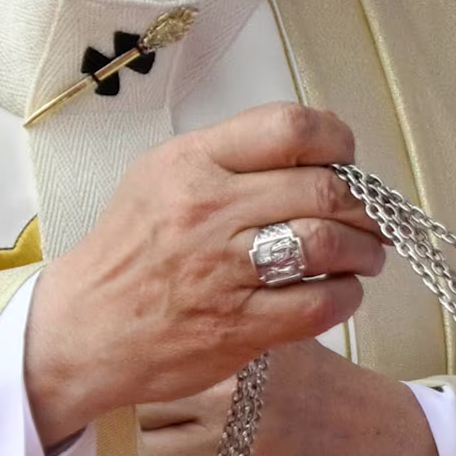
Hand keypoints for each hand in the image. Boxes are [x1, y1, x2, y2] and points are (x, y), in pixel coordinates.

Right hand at [24, 105, 379, 450]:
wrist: (82, 327)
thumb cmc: (131, 250)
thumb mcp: (162, 177)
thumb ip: (232, 157)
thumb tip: (316, 149)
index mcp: (192, 163)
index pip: (289, 127)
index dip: (337, 141)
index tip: (347, 159)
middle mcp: (208, 210)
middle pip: (323, 188)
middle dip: (365, 205)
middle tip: (372, 218)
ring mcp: (223, 270)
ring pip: (328, 243)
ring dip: (365, 250)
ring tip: (365, 256)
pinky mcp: (238, 326)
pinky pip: (320, 303)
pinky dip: (347, 295)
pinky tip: (341, 292)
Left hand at [143, 338, 450, 455]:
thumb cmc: (337, 406)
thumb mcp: (289, 351)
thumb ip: (226, 343)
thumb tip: (141, 343)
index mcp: (243, 351)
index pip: (148, 362)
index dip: (127, 380)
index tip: (121, 389)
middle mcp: (234, 399)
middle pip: (132, 413)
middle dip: (123, 426)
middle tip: (129, 433)